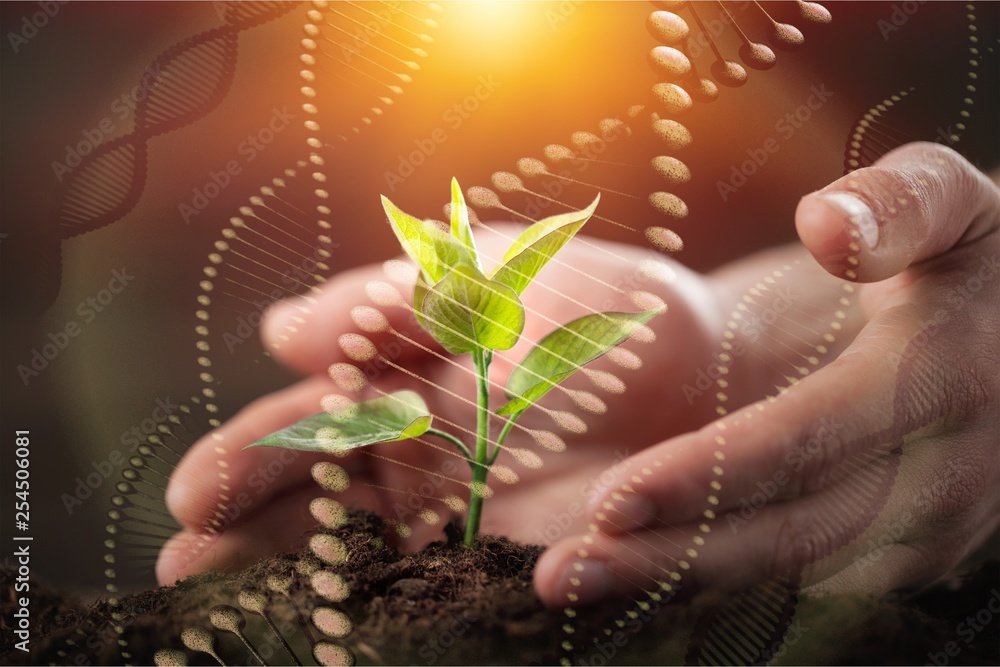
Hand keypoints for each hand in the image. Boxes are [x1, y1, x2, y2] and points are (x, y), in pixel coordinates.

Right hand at [156, 222, 730, 583]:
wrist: (720, 366)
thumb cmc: (606, 307)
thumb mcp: (499, 281)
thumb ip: (396, 303)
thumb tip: (279, 332)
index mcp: (409, 381)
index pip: (315, 422)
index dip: (254, 456)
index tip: (195, 495)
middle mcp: (425, 455)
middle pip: (322, 501)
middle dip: (251, 535)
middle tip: (180, 574)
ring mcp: (468, 515)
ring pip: (365, 556)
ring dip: (299, 584)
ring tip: (221, 618)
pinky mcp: (519, 559)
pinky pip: (444, 592)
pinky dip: (389, 615)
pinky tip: (341, 637)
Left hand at [534, 142, 999, 606]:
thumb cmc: (979, 263)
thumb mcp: (961, 206)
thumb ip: (899, 203)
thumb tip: (825, 225)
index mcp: (937, 381)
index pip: (807, 440)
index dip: (706, 474)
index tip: (611, 499)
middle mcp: (936, 477)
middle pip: (786, 532)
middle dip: (667, 555)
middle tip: (560, 575)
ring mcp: (923, 527)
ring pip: (787, 571)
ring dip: (675, 583)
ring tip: (572, 585)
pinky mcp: (899, 548)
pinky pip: (798, 575)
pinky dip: (712, 580)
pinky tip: (633, 575)